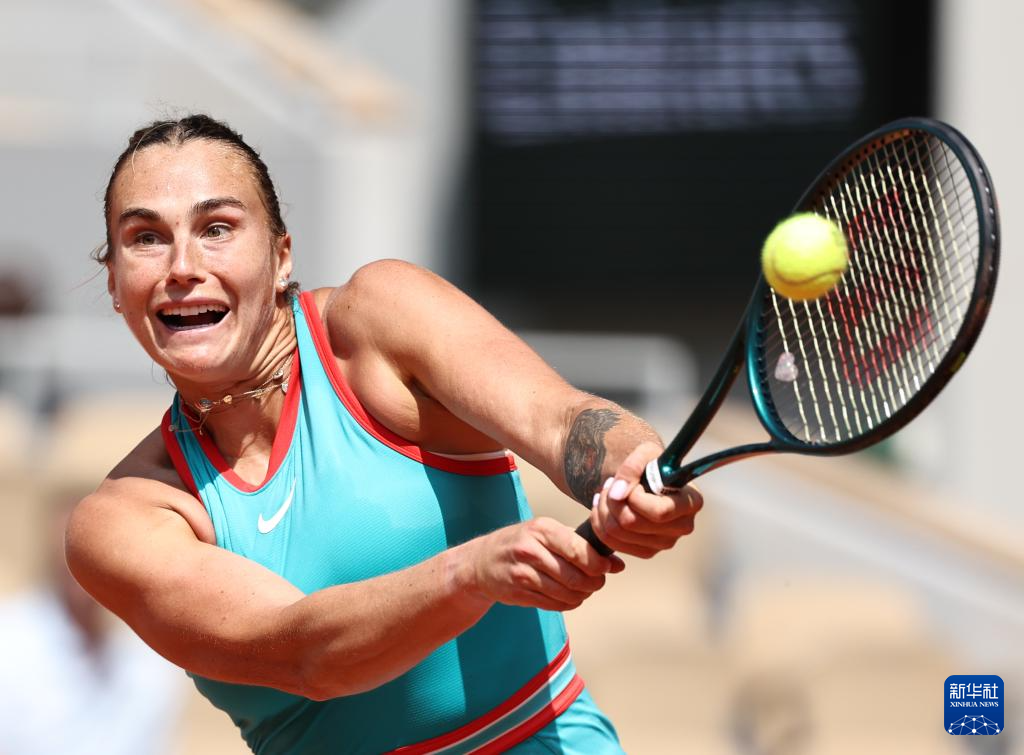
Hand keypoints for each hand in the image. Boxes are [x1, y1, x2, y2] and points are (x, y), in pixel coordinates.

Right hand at [467, 518, 624, 611]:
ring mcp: (522, 573)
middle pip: (576, 576)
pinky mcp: (518, 592)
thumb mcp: (547, 534)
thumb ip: (582, 545)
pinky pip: (554, 604)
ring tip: (582, 590)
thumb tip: (618, 564)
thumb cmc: (522, 543)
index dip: (599, 564)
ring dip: (582, 595)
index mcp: (542, 529)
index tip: (606, 568)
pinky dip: (567, 603)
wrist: (481, 561)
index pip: (579, 550)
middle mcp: (530, 550)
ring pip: (567, 593)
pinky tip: (566, 596)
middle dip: (593, 583)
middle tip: (596, 582)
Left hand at [588, 441, 702, 557]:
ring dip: (603, 510)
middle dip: (612, 501)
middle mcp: (683, 527)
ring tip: (606, 493)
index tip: (629, 483)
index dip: (634, 497)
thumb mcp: (646, 453)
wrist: (647, 481)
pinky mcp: (647, 552)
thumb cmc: (651, 465)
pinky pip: (612, 543)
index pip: (659, 511)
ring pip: (619, 533)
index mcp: (691, 502)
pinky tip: (604, 507)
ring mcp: (666, 543)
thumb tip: (617, 494)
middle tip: (610, 485)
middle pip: (633, 523)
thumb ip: (632, 466)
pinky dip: (600, 523)